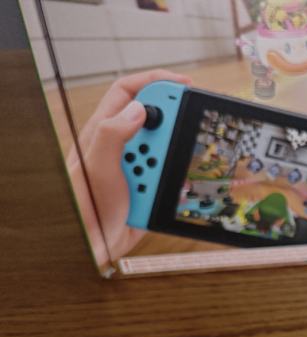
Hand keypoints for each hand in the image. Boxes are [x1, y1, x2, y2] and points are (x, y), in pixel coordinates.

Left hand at [68, 69, 191, 269]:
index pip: (129, 94)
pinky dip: (177, 187)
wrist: (93, 248)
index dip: (156, 83)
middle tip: (186, 140)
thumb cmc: (85, 209)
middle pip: (156, 123)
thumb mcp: (97, 168)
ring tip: (158, 184)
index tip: (185, 86)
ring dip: (171, 167)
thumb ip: (113, 135)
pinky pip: (172, 180)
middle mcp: (121, 147)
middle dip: (173, 132)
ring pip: (167, 154)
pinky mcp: (149, 189)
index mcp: (103, 133)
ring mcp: (136, 168)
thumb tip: (139, 108)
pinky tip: (174, 195)